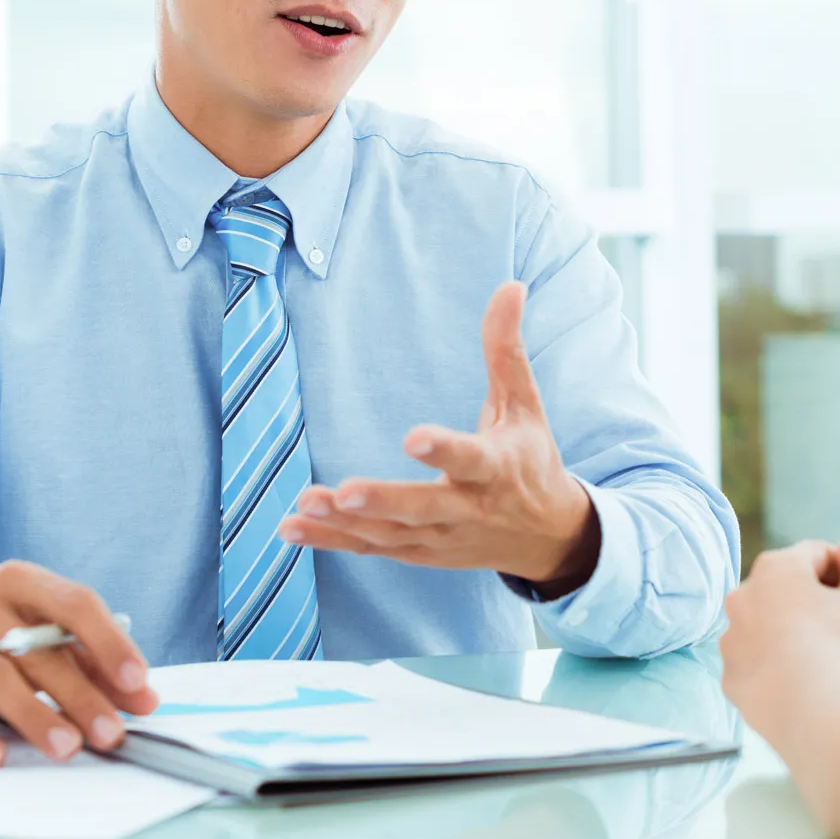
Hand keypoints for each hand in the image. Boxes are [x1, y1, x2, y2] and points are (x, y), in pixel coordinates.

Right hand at [0, 560, 158, 767]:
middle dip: (80, 695)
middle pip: (38, 651)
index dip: (109, 643)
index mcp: (20, 581)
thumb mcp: (47, 635)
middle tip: (110, 732)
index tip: (137, 680)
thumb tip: (144, 699)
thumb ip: (97, 664)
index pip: (74, 604)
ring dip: (35, 715)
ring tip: (67, 747)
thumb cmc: (1, 636)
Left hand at [280, 281, 599, 593]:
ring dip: (345, 523)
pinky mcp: (419, 552)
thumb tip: (510, 286)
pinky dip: (332, 541)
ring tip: (304, 504)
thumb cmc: (531, 459)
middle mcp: (467, 509)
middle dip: (383, 501)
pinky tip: (291, 528)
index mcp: (496, 468)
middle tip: (344, 492)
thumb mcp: (524, 405)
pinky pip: (371, 549)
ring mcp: (440, 537)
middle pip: (421, 509)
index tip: (413, 437)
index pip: (469, 459)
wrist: (548, 536)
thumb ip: (505, 349)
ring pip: (389, 534)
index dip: (443, 450)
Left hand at [719, 542, 839, 750]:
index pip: (816, 554)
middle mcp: (743, 593)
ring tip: (820, 652)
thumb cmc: (833, 640)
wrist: (805, 702)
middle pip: (784, 588)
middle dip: (813, 599)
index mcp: (776, 566)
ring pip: (763, 626)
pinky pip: (753, 663)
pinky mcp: (730, 673)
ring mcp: (731, 635)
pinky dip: (773, 666)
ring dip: (788, 632)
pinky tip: (796, 680)